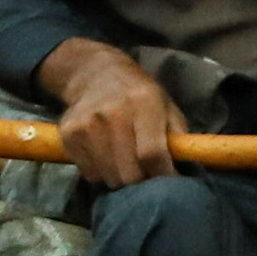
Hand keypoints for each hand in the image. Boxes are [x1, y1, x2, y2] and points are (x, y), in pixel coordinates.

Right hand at [44, 47, 177, 188]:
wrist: (95, 74)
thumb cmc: (138, 94)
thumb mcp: (166, 105)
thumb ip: (178, 136)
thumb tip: (187, 171)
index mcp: (144, 102)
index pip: (152, 153)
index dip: (162, 175)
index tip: (168, 181)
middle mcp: (113, 112)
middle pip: (130, 172)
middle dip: (142, 181)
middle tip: (145, 173)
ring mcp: (87, 124)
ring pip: (109, 177)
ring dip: (120, 178)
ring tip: (124, 163)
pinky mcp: (69, 134)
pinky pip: (89, 173)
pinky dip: (100, 172)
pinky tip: (105, 156)